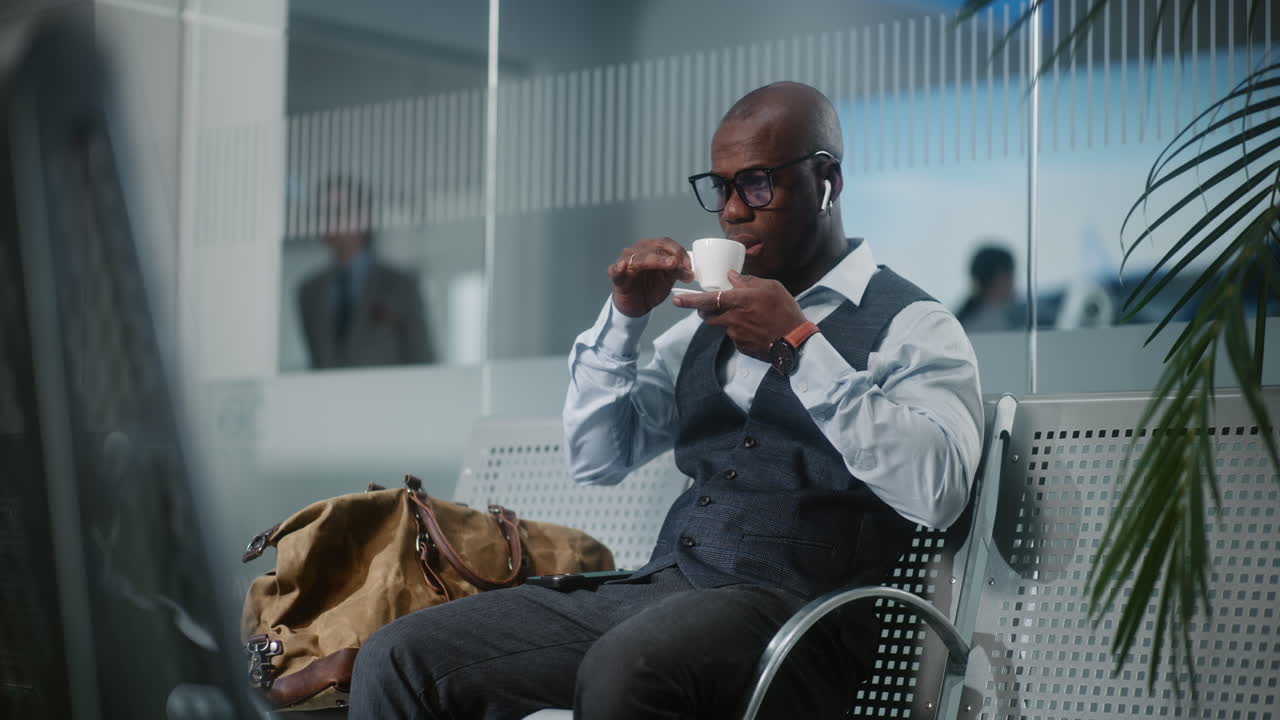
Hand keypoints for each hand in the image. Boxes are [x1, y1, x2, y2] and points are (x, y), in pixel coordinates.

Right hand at [608, 237, 693, 316]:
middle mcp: (637, 251)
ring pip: (640, 258)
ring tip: (669, 264)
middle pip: (654, 248)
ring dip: (656, 261)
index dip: (678, 251)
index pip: (665, 243)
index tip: (689, 265)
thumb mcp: (668, 280)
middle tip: (682, 266)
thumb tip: (690, 272)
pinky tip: (623, 266)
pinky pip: (616, 270)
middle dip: (670, 257)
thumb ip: (677, 272)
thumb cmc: (651, 288)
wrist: (638, 305)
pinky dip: (619, 268)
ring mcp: (625, 262)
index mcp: (651, 249)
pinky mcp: (617, 276)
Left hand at [671, 271, 808, 360]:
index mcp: (738, 302)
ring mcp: (735, 335)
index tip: (677, 300)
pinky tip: (755, 329)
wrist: (795, 341)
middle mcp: (732, 319)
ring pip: (722, 326)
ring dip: (727, 320)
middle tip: (712, 306)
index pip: (706, 300)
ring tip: (747, 317)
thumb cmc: (785, 311)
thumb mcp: (770, 287)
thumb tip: (732, 275)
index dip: (689, 300)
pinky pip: (734, 337)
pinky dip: (739, 331)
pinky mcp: (741, 347)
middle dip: (704, 311)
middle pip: (707, 316)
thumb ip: (748, 281)